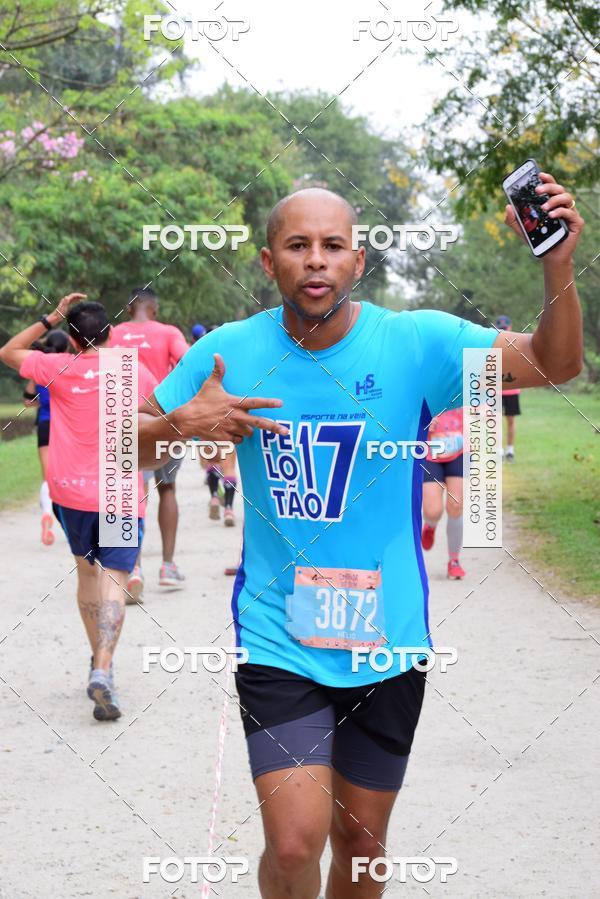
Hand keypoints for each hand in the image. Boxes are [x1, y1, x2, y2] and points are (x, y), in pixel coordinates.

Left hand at [48, 292, 86, 325]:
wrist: (55, 317)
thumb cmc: (59, 314)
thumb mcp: (62, 308)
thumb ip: (65, 302)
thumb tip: (67, 297)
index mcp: (65, 300)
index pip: (73, 295)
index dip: (79, 295)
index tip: (84, 297)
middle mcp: (66, 300)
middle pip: (74, 296)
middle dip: (80, 295)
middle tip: (86, 296)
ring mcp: (66, 302)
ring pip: (73, 298)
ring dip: (78, 297)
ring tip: (84, 298)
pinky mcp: (66, 305)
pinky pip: (72, 301)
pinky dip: (76, 300)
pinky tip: (79, 301)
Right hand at [174, 353, 288, 443]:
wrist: (188, 419)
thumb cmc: (201, 400)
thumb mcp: (210, 384)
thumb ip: (218, 370)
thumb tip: (217, 354)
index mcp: (234, 402)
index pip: (255, 402)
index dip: (268, 403)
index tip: (281, 403)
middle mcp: (235, 416)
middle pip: (259, 423)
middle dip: (274, 427)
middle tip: (286, 431)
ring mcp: (230, 429)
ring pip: (248, 433)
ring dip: (247, 430)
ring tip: (236, 424)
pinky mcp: (225, 439)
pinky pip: (238, 441)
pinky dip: (237, 438)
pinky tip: (229, 432)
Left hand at [504, 172, 583, 263]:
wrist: (549, 256)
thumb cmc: (538, 240)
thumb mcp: (522, 230)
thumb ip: (514, 219)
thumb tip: (507, 207)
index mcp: (552, 203)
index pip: (551, 186)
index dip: (547, 179)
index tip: (538, 174)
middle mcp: (563, 205)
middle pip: (559, 188)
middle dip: (548, 187)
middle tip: (537, 190)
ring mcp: (571, 213)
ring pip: (567, 197)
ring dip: (554, 200)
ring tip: (543, 207)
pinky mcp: (577, 223)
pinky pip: (570, 212)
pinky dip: (560, 212)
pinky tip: (551, 216)